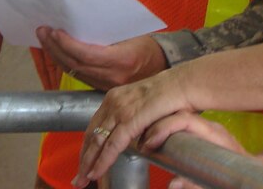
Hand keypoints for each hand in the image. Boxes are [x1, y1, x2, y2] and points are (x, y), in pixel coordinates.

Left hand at [36, 27, 166, 89]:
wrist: (165, 67)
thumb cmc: (149, 46)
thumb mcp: (131, 35)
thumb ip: (107, 35)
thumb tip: (79, 22)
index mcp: (122, 60)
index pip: (86, 55)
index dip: (67, 44)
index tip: (54, 31)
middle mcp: (113, 77)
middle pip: (76, 65)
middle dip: (55, 48)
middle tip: (42, 31)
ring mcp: (108, 86)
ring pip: (75, 72)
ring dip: (56, 56)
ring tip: (44, 40)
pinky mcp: (104, 89)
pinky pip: (81, 76)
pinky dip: (67, 63)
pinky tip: (57, 53)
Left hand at [72, 67, 195, 186]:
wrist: (185, 84)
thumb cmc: (171, 97)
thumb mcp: (144, 107)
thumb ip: (133, 120)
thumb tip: (134, 139)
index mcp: (114, 97)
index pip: (94, 126)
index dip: (87, 146)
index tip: (83, 162)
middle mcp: (113, 102)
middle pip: (91, 134)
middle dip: (83, 158)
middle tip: (78, 178)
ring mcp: (120, 109)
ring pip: (97, 141)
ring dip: (88, 163)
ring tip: (83, 180)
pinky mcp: (131, 119)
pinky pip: (113, 145)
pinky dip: (103, 161)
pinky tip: (96, 172)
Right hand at [139, 112, 249, 188]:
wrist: (256, 174)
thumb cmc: (240, 178)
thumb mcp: (221, 182)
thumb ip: (197, 184)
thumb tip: (173, 184)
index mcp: (214, 134)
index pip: (185, 120)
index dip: (164, 128)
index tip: (149, 143)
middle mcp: (209, 127)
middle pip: (176, 114)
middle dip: (154, 124)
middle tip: (138, 141)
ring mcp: (205, 127)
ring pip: (175, 116)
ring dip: (156, 125)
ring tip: (142, 140)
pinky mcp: (201, 132)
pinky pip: (178, 123)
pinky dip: (162, 128)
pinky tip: (152, 139)